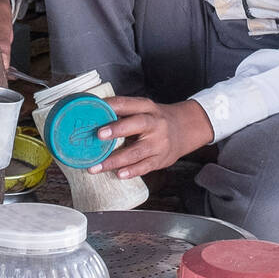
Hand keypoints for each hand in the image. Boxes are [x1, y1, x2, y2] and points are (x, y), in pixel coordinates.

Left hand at [90, 97, 214, 178]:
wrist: (185, 129)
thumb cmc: (156, 119)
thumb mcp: (144, 109)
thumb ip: (123, 112)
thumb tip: (93, 115)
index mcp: (147, 107)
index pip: (128, 103)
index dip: (112, 106)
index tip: (95, 109)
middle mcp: (155, 123)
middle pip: (137, 124)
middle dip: (117, 129)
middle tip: (98, 135)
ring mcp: (159, 143)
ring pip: (137, 151)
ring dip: (116, 160)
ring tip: (96, 166)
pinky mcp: (161, 159)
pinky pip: (145, 166)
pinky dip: (132, 171)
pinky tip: (119, 174)